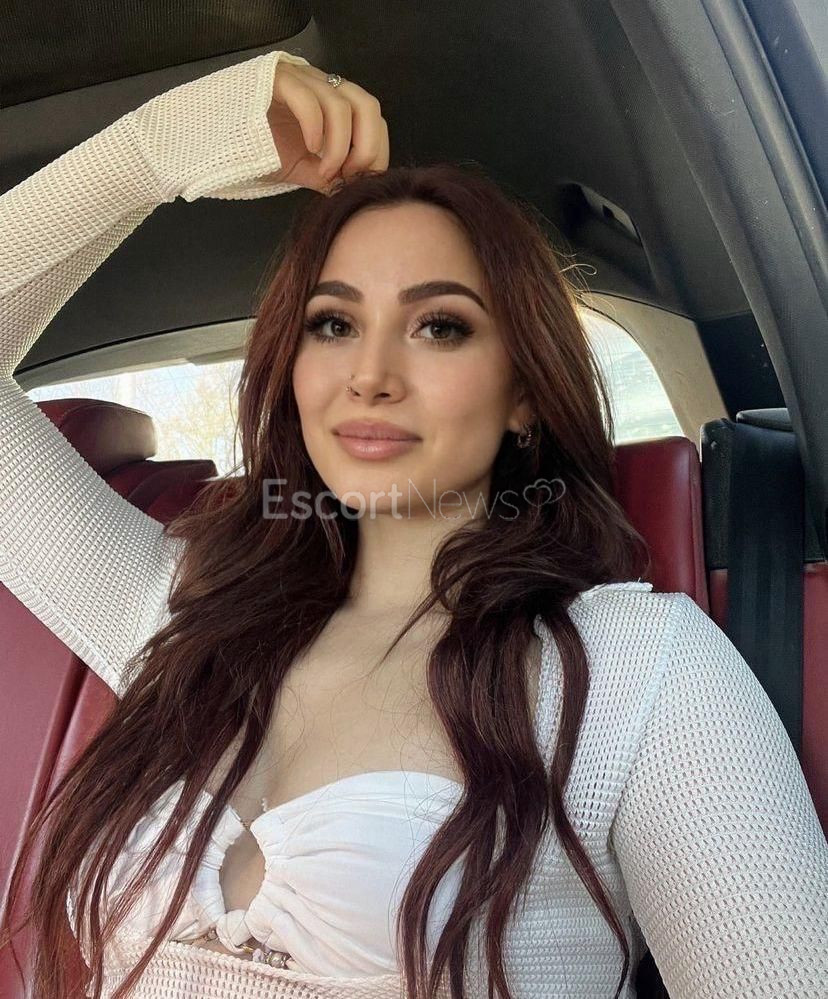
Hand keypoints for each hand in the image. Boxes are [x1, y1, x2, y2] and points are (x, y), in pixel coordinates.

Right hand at [264, 59, 388, 194]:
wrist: (215, 140)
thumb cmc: (258, 149)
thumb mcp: (302, 168)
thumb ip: (331, 175)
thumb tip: (356, 189)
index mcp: (333, 104)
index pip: (372, 119)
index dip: (376, 150)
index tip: (363, 179)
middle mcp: (322, 86)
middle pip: (367, 106)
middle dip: (366, 146)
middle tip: (350, 174)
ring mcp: (301, 80)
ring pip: (342, 104)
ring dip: (340, 145)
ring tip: (325, 170)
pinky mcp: (277, 80)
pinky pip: (308, 100)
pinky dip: (316, 129)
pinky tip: (310, 150)